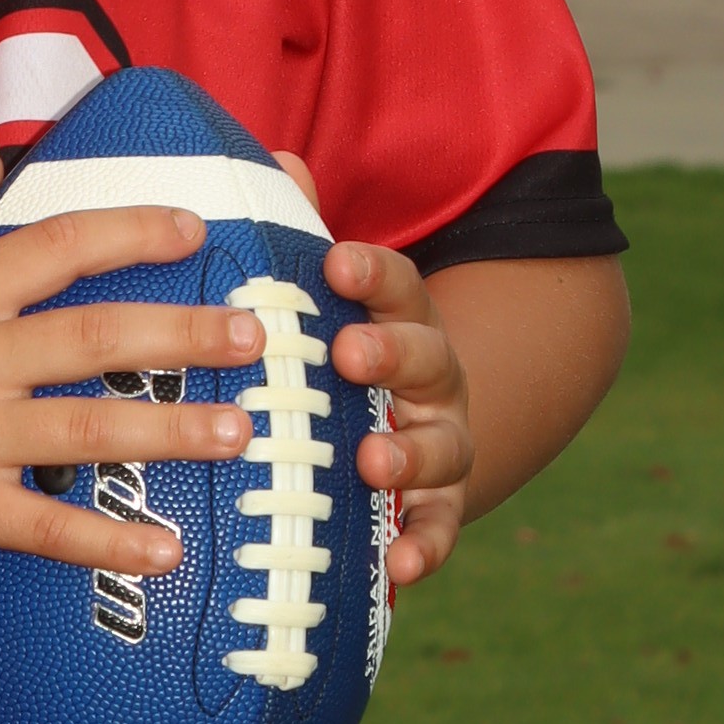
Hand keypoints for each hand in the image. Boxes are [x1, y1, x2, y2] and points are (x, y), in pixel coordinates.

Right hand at [0, 154, 265, 575]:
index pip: (52, 248)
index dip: (127, 232)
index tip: (195, 229)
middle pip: (89, 336)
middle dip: (179, 334)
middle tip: (253, 337)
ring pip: (84, 427)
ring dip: (170, 430)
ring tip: (240, 432)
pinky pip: (45, 525)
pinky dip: (107, 540)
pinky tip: (167, 549)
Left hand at [273, 154, 474, 595]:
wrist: (401, 434)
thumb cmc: (338, 356)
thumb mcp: (322, 300)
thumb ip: (302, 235)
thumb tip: (281, 160)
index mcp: (398, 319)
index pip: (396, 285)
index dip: (371, 274)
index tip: (337, 261)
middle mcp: (430, 379)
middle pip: (426, 358)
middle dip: (391, 354)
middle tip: (350, 354)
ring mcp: (441, 444)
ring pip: (443, 445)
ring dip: (410, 452)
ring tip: (372, 460)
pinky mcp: (436, 509)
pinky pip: (439, 529)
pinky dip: (426, 545)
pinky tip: (400, 563)